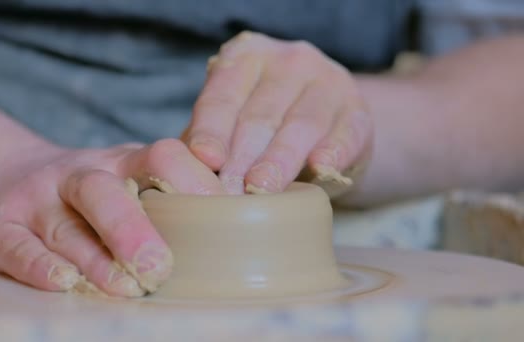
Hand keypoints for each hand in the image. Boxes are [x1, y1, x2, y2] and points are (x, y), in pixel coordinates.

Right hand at [0, 139, 222, 296]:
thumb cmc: (85, 194)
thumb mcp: (124, 178)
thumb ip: (167, 190)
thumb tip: (236, 211)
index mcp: (121, 163)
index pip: (161, 156)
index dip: (192, 181)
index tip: (221, 214)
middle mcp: (77, 176)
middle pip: (104, 191)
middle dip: (133, 228)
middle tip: (160, 266)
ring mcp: (35, 200)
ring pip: (65, 228)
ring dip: (96, 260)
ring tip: (125, 287)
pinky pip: (18, 247)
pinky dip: (40, 267)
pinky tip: (64, 283)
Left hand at [182, 32, 372, 194]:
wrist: (327, 126)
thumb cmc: (265, 128)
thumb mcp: (232, 123)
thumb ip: (206, 144)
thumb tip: (172, 179)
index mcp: (247, 58)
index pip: (222, 96)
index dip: (211, 130)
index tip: (205, 160)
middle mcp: (289, 62)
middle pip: (260, 114)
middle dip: (241, 157)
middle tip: (227, 192)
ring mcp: (328, 82)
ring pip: (301, 124)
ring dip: (280, 159)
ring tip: (261, 189)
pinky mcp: (358, 112)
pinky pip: (345, 132)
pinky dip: (333, 151)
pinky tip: (321, 168)